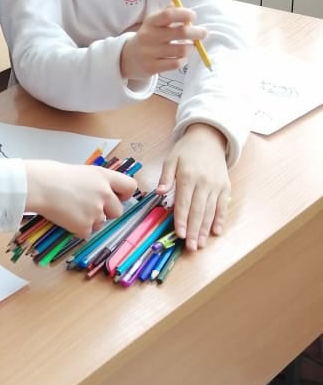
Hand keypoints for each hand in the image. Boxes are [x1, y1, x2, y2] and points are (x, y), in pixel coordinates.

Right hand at [23, 162, 136, 238]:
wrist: (38, 186)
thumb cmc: (52, 175)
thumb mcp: (80, 172)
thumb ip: (95, 183)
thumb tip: (98, 194)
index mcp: (104, 176)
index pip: (129, 187)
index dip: (124, 195)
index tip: (116, 197)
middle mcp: (104, 194)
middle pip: (118, 211)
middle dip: (106, 212)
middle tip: (88, 208)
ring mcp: (96, 211)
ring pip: (101, 224)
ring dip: (89, 221)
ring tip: (70, 210)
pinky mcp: (85, 226)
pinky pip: (87, 232)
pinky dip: (77, 229)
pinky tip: (65, 218)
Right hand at [121, 6, 207, 79]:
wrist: (128, 59)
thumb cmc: (148, 38)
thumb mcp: (153, 24)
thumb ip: (167, 14)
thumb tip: (181, 7)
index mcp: (150, 22)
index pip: (169, 15)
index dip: (184, 14)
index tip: (192, 17)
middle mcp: (149, 36)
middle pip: (180, 32)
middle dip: (197, 32)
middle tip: (203, 33)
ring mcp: (149, 53)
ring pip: (181, 50)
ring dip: (190, 48)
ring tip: (190, 46)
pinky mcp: (151, 67)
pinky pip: (175, 64)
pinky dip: (183, 60)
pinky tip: (182, 57)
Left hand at [157, 123, 229, 249]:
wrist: (209, 137)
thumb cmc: (186, 150)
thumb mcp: (170, 159)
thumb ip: (165, 176)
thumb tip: (158, 191)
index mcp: (187, 176)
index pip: (184, 203)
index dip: (182, 220)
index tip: (180, 234)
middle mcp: (203, 182)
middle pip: (198, 211)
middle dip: (194, 230)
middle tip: (191, 247)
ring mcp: (216, 185)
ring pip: (210, 211)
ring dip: (206, 229)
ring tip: (201, 244)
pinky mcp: (225, 187)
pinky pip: (223, 206)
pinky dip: (220, 219)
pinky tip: (216, 231)